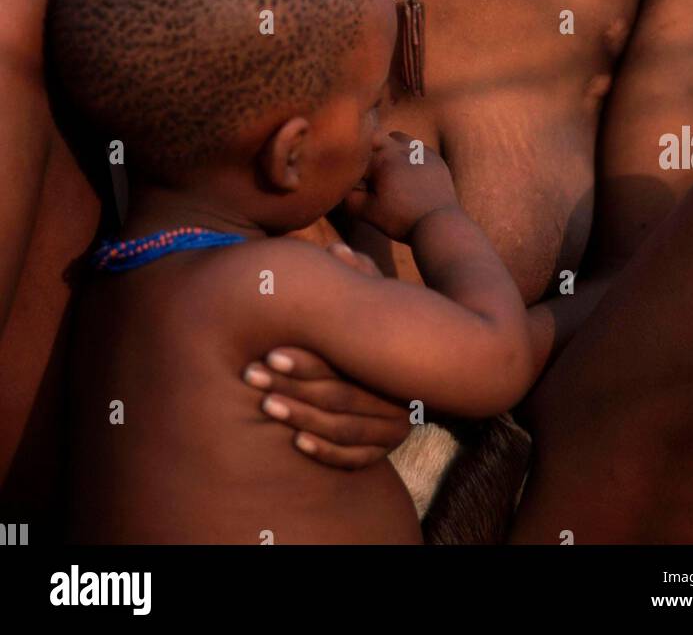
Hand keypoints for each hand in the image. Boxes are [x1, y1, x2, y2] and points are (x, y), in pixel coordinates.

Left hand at [242, 242, 410, 467]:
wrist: (426, 366)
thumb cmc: (385, 325)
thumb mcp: (379, 297)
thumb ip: (359, 275)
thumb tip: (335, 249)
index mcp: (388, 358)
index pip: (342, 363)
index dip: (304, 360)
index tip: (268, 353)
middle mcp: (396, 394)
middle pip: (339, 397)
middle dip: (291, 386)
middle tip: (251, 377)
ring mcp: (394, 426)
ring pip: (345, 429)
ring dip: (302, 418)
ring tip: (265, 406)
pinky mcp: (386, 449)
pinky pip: (356, 458)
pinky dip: (327, 452)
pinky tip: (297, 443)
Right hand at [343, 129, 457, 241]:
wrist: (439, 224)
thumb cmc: (401, 219)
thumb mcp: (366, 212)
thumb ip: (348, 196)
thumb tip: (341, 186)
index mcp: (382, 159)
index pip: (358, 153)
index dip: (352, 167)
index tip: (354, 182)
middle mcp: (402, 148)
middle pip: (376, 136)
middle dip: (368, 150)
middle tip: (367, 172)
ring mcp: (421, 151)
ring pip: (397, 137)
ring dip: (388, 148)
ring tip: (387, 169)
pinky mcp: (435, 159)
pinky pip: (416, 147)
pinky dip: (408, 154)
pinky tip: (407, 173)